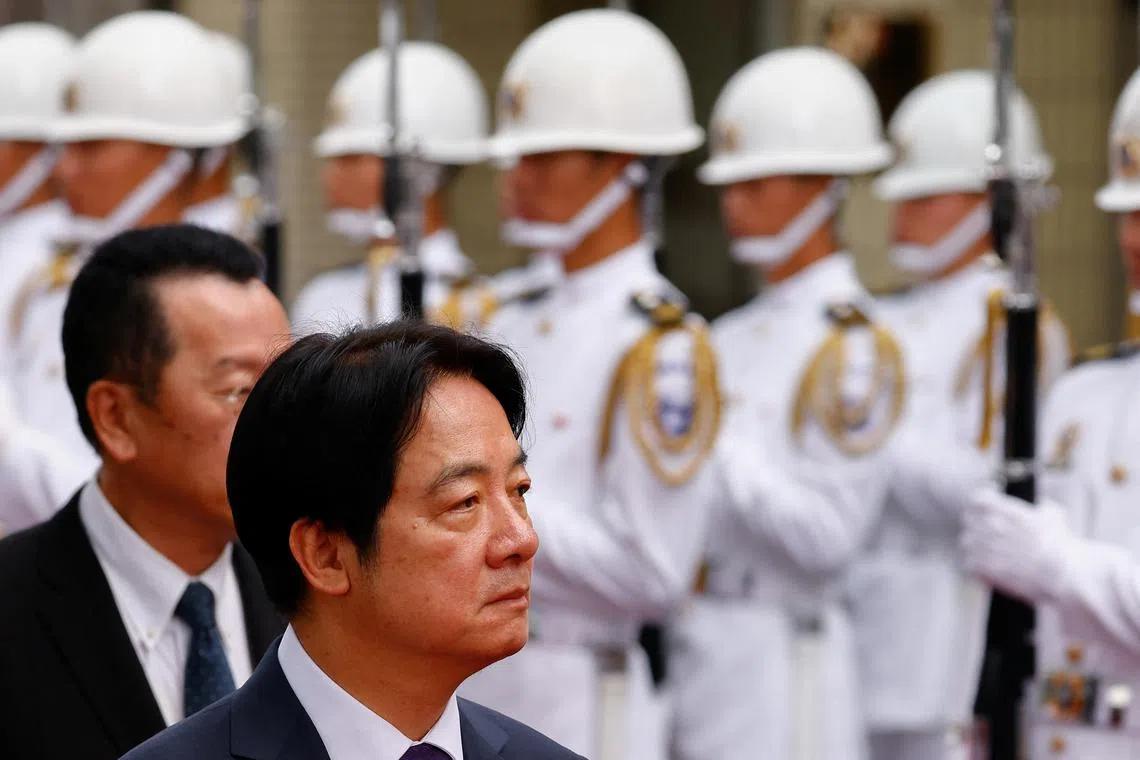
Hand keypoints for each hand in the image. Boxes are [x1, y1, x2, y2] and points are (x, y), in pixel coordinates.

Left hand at [960, 488, 1072, 604]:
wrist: (1064, 575)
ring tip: (988, 553)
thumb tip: (1034, 504)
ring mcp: (986, 546)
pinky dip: (976, 566)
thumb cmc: (1062, 546)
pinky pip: (969, 564)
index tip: (985, 510)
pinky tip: (987, 569)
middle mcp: (991, 525)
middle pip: (969, 520)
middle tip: (988, 534)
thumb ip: (1038, 505)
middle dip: (978, 526)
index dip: (981, 505)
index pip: (977, 499)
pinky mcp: (984, 568)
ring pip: (967, 542)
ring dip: (975, 546)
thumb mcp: (1053, 515)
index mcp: (1005, 509)